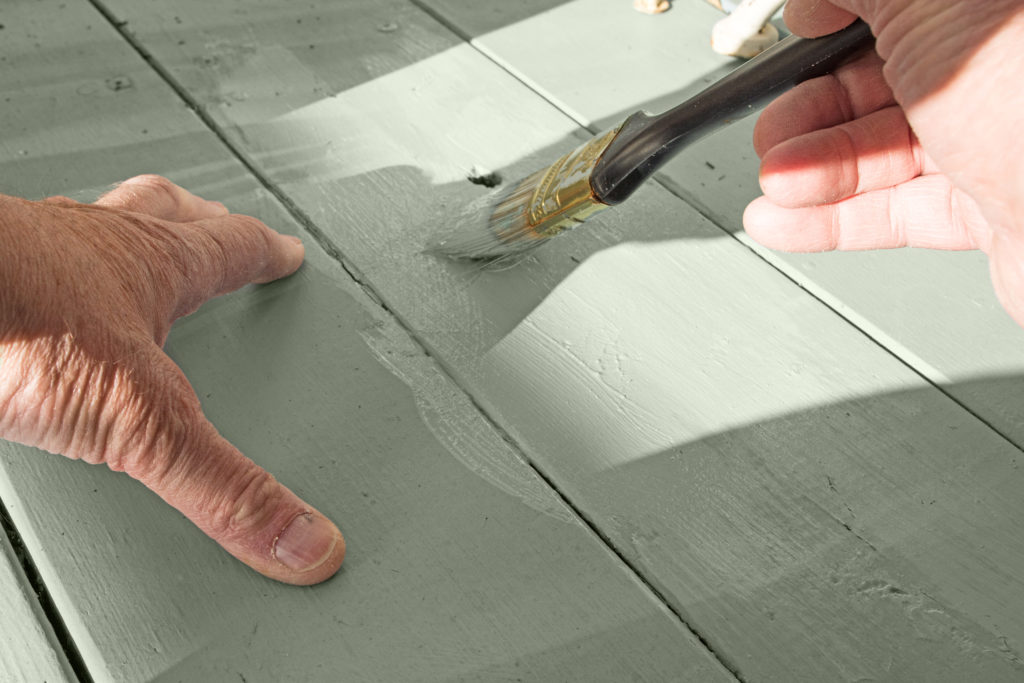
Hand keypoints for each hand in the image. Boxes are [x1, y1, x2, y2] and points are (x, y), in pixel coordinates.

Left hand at [0, 175, 343, 584]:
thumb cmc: (20, 326)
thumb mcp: (144, 424)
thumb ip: (222, 485)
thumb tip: (299, 535)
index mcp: (151, 265)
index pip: (229, 249)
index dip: (263, 252)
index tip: (284, 252)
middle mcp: (90, 245)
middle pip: (161, 216)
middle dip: (195, 219)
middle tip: (211, 220)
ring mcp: (25, 252)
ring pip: (87, 227)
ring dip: (114, 237)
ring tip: (118, 259)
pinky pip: (17, 264)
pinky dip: (36, 277)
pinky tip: (26, 308)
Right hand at [743, 0, 1023, 325]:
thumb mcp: (935, 8)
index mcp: (998, 8)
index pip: (906, 2)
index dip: (839, 14)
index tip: (802, 25)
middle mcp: (1005, 65)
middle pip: (888, 75)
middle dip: (813, 107)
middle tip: (774, 125)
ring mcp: (1006, 135)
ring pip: (889, 146)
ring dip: (815, 168)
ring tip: (776, 182)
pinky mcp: (998, 202)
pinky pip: (904, 206)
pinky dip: (837, 218)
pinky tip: (787, 218)